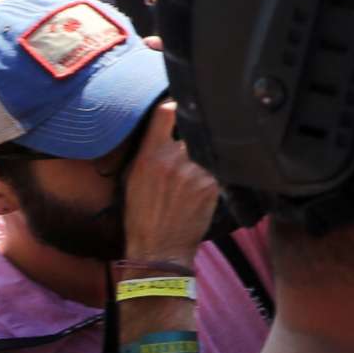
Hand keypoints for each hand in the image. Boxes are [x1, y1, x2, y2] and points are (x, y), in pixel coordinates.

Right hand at [118, 102, 220, 261]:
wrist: (159, 248)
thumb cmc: (142, 215)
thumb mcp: (134, 178)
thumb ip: (150, 149)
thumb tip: (164, 127)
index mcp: (150, 154)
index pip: (166, 111)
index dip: (177, 104)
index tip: (183, 105)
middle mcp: (173, 158)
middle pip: (194, 129)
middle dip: (195, 136)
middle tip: (194, 146)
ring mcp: (196, 170)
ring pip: (208, 149)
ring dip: (206, 155)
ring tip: (196, 173)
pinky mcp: (213, 184)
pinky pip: (219, 167)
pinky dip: (216, 172)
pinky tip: (205, 187)